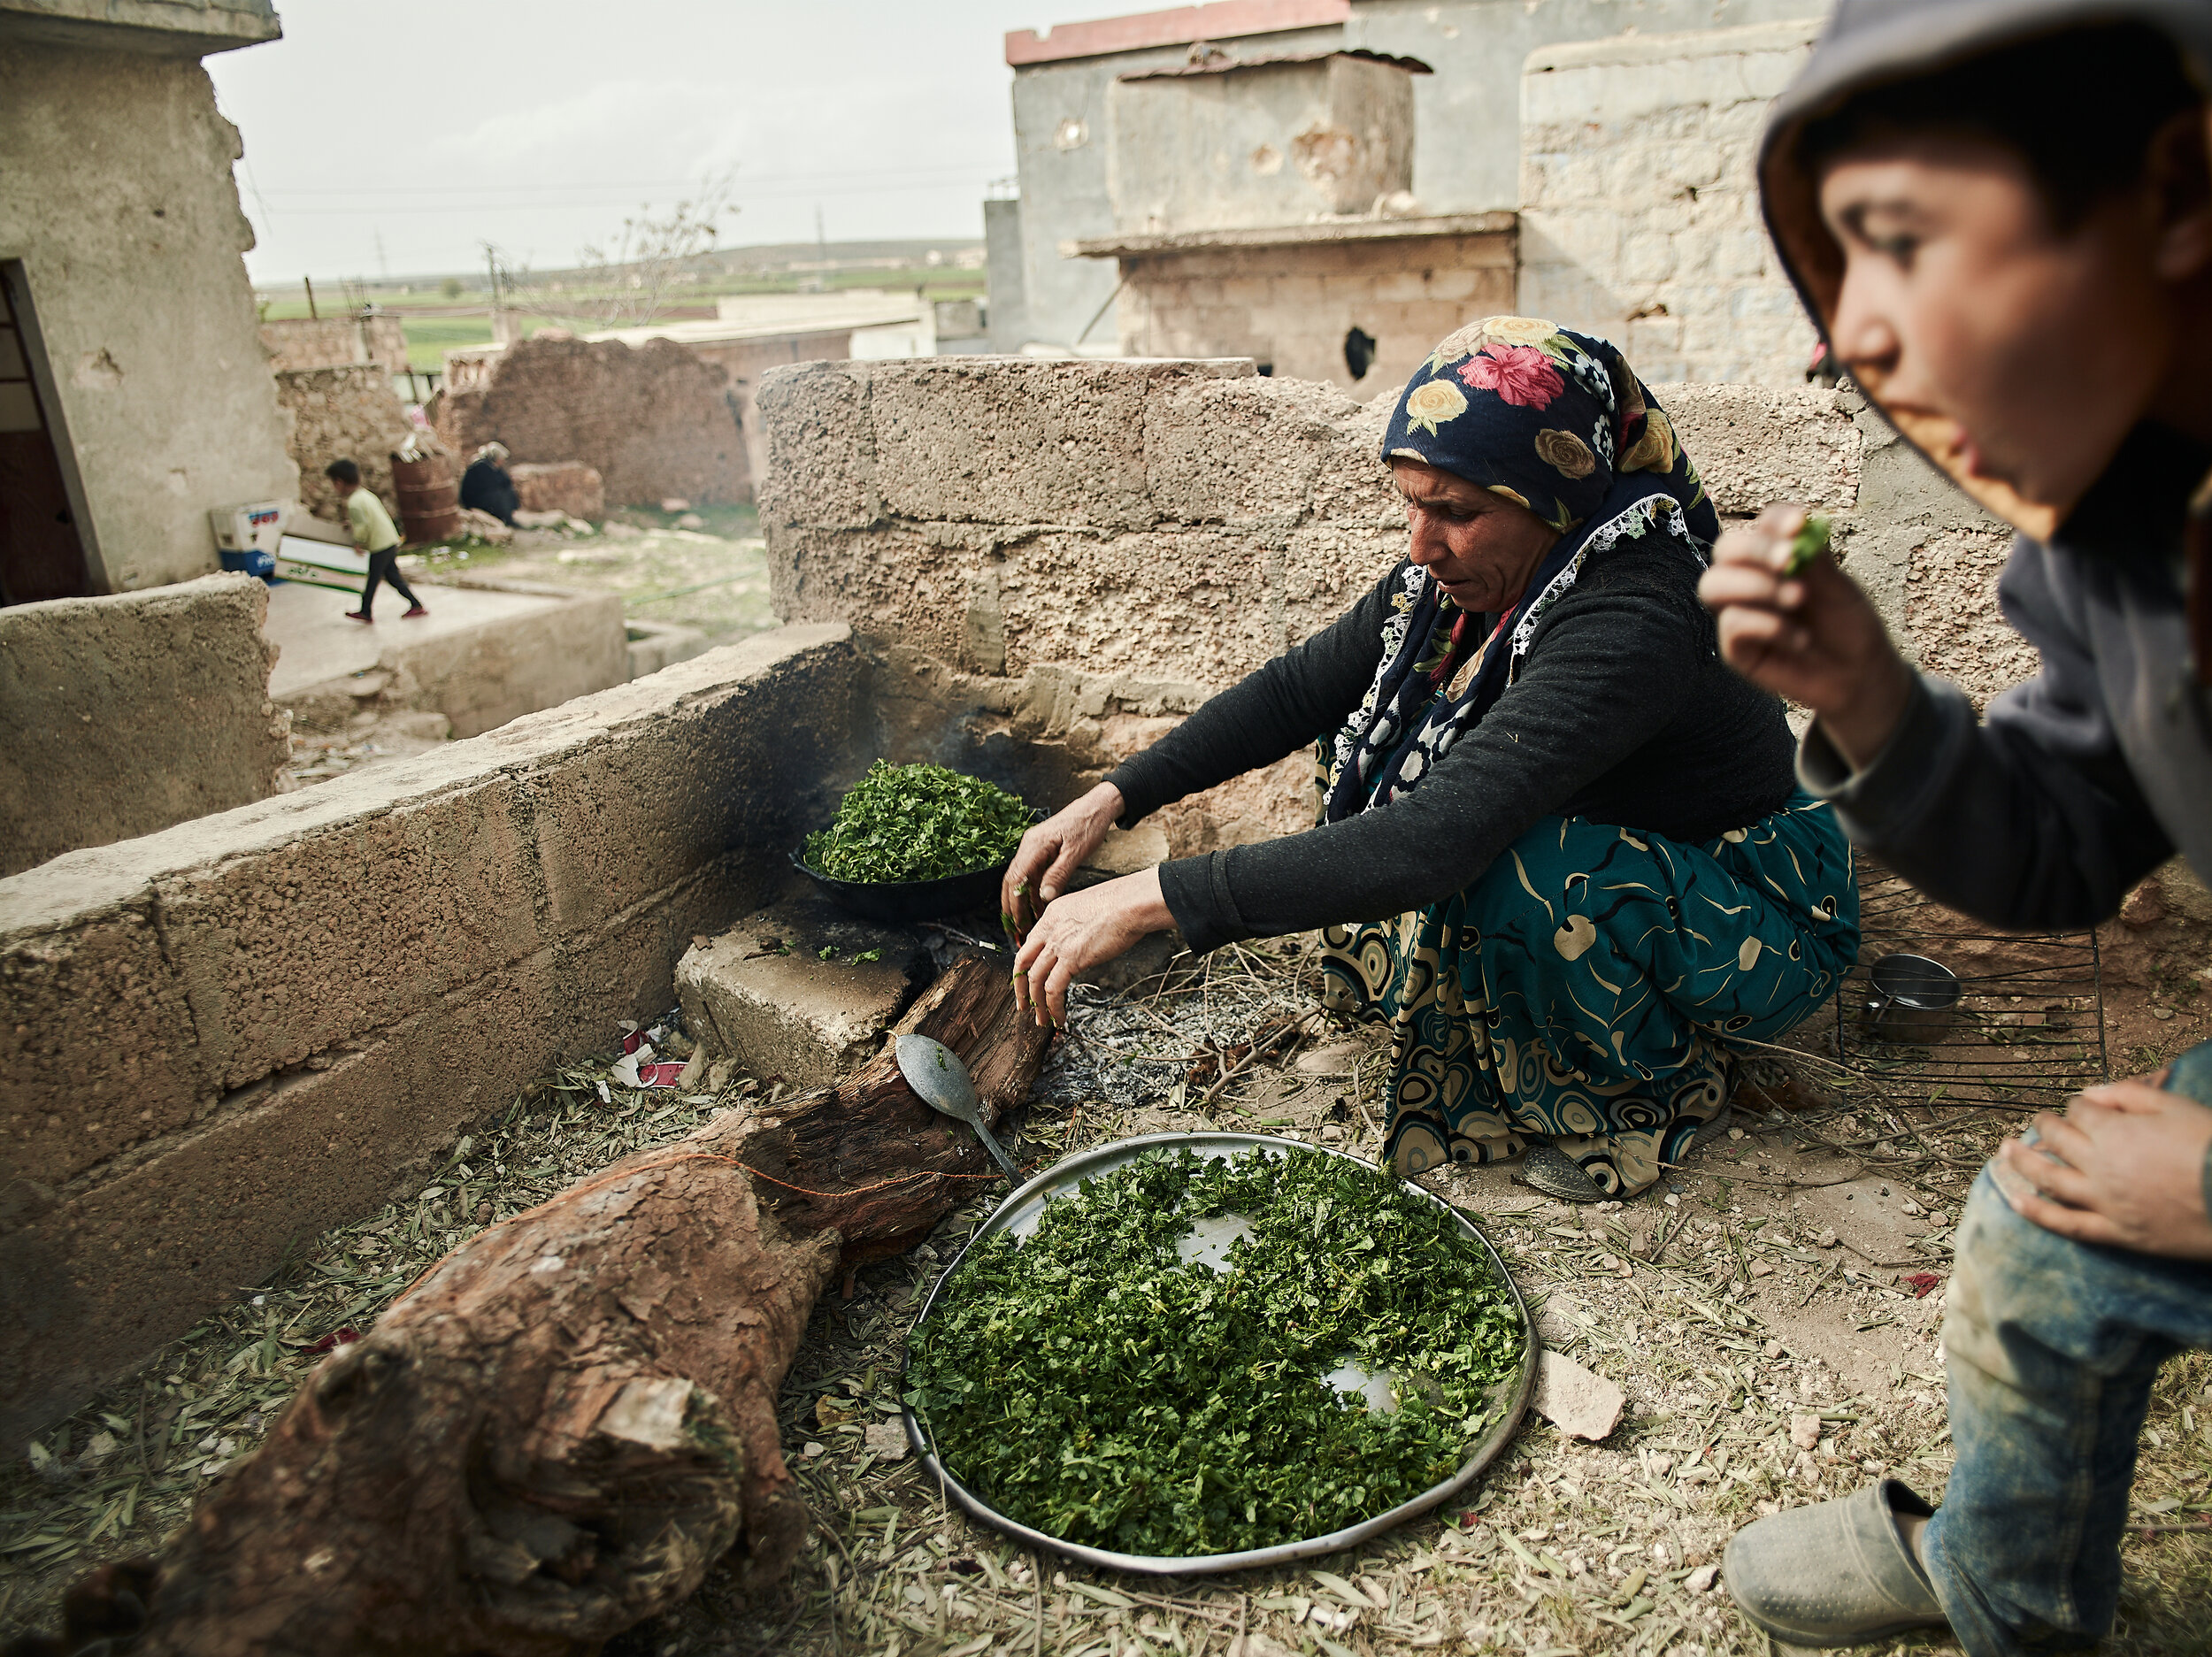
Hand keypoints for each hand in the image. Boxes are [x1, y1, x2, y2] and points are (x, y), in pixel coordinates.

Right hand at [1003, 781, 1123, 938]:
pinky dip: (1033, 892)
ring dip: (1022, 902)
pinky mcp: (1042, 851)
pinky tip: (1038, 907)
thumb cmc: (1088, 825)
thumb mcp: (1076, 852)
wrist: (1097, 807)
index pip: (1015, 879)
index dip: (1014, 904)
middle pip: (1012, 881)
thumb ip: (1058, 875)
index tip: (1017, 923)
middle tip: (1015, 929)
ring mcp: (1034, 848)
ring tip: (1026, 924)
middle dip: (1012, 907)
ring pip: (1021, 879)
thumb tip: (1044, 897)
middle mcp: (1029, 846)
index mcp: (1034, 845)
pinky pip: (1032, 875)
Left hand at [1012, 869, 1172, 1027]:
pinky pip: (1053, 990)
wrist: (1132, 903)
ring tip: (1042, 1020)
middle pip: (1023, 962)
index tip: (1029, 979)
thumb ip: (1079, 925)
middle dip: (1021, 987)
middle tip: (1024, 1004)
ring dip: (1037, 1003)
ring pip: (1035, 980)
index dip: (1028, 964)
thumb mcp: (1090, 908)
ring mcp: (1058, 944)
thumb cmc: (1123, 903)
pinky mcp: (1071, 959)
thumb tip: (1084, 941)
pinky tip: (1059, 1018)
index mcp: (1053, 914)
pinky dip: (1053, 1008)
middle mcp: (1050, 928)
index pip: (1031, 943)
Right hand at [1696, 503, 1916, 768]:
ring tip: (1797, 599)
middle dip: (1754, 550)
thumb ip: (1815, 559)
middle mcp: (1750, 581)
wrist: (1857, 675)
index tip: (1798, 525)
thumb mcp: (1839, 588)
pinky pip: (1732, 624)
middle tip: (1787, 560)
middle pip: (1725, 549)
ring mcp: (1739, 613)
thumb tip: (1796, 528)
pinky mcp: (1735, 648)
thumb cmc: (1847, 627)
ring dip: (1754, 586)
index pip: (1762, 525)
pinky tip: (1800, 639)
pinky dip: (1768, 626)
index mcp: (1775, 558)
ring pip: (1712, 585)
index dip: (1774, 521)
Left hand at [1993, 1081, 2211, 1258]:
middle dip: (2046, 1126)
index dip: (2080, 1106)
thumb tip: (2091, 1094)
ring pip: (2050, 1180)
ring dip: (2023, 1163)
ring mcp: (2106, 1203)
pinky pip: (2067, 1225)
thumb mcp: (2176, 1107)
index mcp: (2115, 1133)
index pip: (2079, 1111)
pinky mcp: (2118, 1233)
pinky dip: (2037, 1214)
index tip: (2083, 1108)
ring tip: (2006, 1152)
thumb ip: (2128, 1096)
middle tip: (2040, 1122)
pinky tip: (2016, 1202)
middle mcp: (2101, 1167)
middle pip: (2058, 1140)